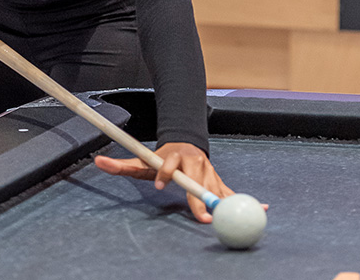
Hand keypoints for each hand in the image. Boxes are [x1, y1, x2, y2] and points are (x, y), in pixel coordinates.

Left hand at [94, 142, 233, 222]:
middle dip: (200, 197)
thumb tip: (98, 162)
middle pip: (197, 180)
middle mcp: (194, 162)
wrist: (186, 142)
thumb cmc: (162, 157)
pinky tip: (261, 208)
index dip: (165, 172)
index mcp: (174, 156)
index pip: (169, 164)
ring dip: (223, 202)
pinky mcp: (218, 178)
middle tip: (203, 215)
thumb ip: (122, 165)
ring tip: (232, 217)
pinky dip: (244, 200)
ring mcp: (208, 170)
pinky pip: (231, 191)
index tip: (160, 184)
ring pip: (215, 187)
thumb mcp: (142, 161)